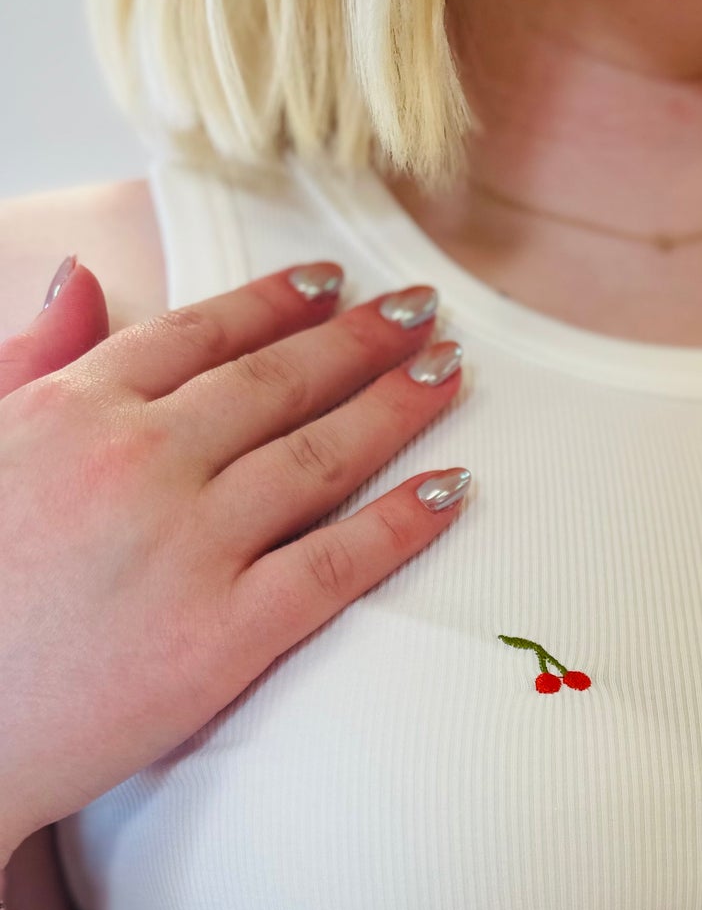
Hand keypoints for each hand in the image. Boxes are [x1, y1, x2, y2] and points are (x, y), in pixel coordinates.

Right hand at [0, 255, 471, 862]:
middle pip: (278, 384)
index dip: (278, 304)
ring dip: (397, 406)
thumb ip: (29, 358)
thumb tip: (82, 276)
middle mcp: (141, 460)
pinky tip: (451, 489)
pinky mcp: (225, 633)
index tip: (333, 283)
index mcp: (76, 409)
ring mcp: (190, 545)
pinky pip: (336, 564)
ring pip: (320, 457)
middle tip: (423, 313)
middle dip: (361, 340)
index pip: (200, 335)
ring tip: (447, 374)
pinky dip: (402, 522)